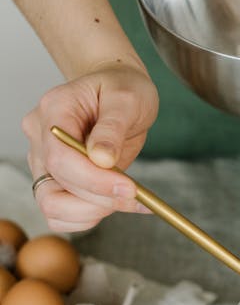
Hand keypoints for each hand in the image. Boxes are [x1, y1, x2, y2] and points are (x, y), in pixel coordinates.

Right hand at [22, 64, 158, 232]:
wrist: (118, 94)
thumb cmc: (122, 88)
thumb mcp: (128, 98)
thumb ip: (113, 128)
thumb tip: (102, 159)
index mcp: (54, 109)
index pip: (59, 157)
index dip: (93, 179)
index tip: (128, 187)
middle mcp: (39, 136)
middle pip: (54, 185)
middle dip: (98, 197)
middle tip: (135, 195)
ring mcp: (42, 159)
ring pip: (51, 205)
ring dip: (92, 211)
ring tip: (127, 198)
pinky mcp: (53, 178)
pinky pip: (59, 212)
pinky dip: (87, 216)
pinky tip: (115, 202)